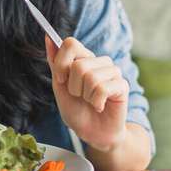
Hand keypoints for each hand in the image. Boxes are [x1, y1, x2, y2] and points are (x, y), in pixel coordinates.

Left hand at [45, 36, 128, 151]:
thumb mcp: (60, 87)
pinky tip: (100, 106)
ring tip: (91, 101)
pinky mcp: (122, 85)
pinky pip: (103, 88)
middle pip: (79, 64)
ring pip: (91, 77)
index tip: (61, 80)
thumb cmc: (77, 111)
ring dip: (86, 96)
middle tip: (80, 96)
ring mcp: (112, 72)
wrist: (93, 133)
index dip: (61, 63)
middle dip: (73, 87)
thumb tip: (48, 37)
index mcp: (83, 58)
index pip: (71, 43)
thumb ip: (55, 63)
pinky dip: (96, 102)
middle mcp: (99, 61)